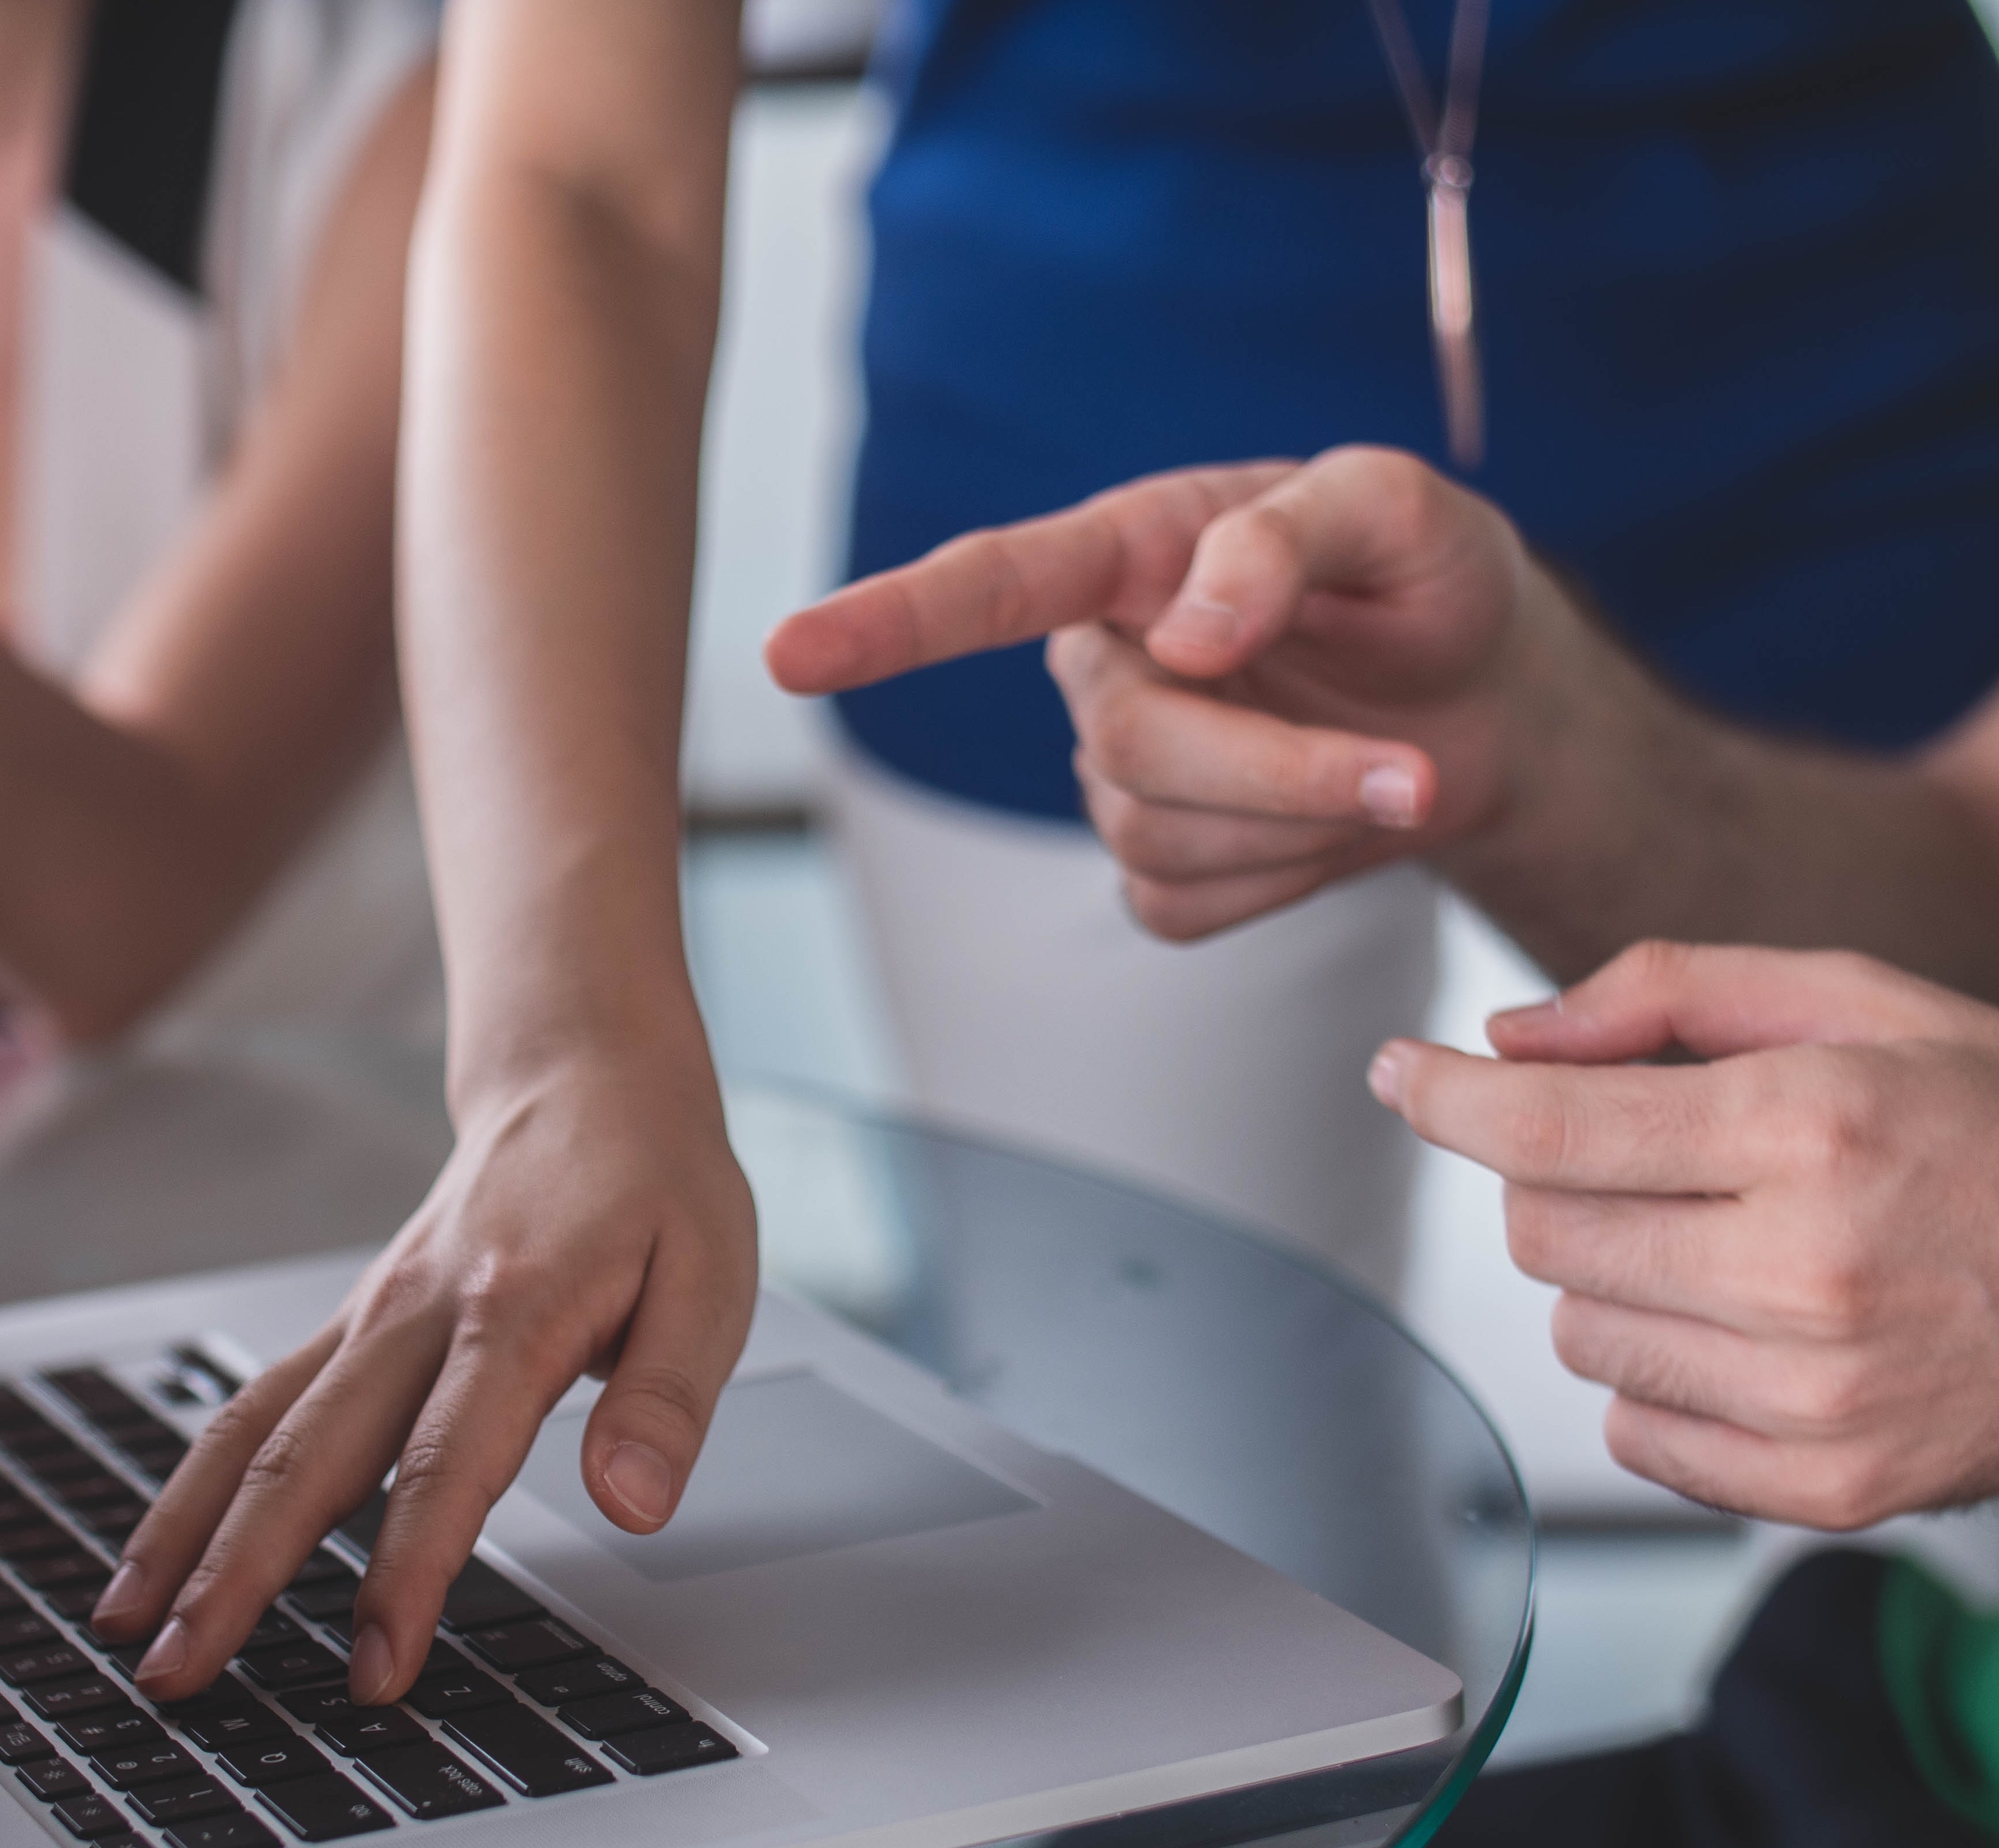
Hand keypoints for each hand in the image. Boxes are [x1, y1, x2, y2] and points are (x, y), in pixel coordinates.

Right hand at [93, 1043, 757, 1702]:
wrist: (586, 1075)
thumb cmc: (655, 1183)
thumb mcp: (711, 1279)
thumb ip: (667, 1398)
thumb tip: (634, 1506)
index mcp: (517, 1311)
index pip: (448, 1463)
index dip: (408, 1571)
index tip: (377, 1667)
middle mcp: (420, 1313)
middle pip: (310, 1453)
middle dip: (239, 1574)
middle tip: (181, 1675)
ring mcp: (373, 1315)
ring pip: (256, 1428)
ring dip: (188, 1531)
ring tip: (127, 1628)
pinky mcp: (354, 1322)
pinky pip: (261, 1402)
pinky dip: (201, 1479)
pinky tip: (165, 1545)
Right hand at [768, 446, 1560, 939]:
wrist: (1486, 705)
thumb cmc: (1430, 584)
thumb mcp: (1400, 513)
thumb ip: (1290, 536)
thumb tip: (1187, 635)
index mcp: (1134, 554)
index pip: (989, 586)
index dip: (886, 624)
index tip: (788, 655)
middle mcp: (1106, 665)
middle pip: (1128, 748)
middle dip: (1278, 772)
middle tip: (1412, 773)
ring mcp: (1123, 776)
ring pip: (1156, 838)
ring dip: (1300, 823)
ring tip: (1392, 773)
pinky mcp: (1160, 868)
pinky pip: (1183, 907)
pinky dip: (1283, 884)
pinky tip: (1327, 829)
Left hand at [1368, 941, 1998, 1526]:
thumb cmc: (1989, 1129)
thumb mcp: (1855, 1003)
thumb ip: (1667, 992)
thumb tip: (1508, 1039)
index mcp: (1810, 1128)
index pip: (1548, 1129)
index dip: (1446, 1099)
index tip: (1400, 1073)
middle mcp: (1806, 1269)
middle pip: (1542, 1231)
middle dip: (1557, 1181)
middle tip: (1649, 1158)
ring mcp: (1814, 1395)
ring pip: (1578, 1332)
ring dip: (1614, 1279)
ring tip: (1727, 1245)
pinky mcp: (1824, 1485)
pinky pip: (1634, 1433)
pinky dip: (1659, 1380)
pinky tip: (1748, 1331)